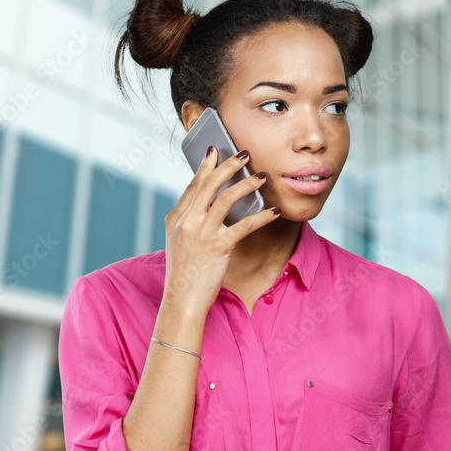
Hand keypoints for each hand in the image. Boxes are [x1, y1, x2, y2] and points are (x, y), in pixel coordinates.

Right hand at [162, 147, 279, 316]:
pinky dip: (262, 216)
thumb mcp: (178, 242)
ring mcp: (202, 233)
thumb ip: (189, 222)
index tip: (215, 151)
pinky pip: (245, 225)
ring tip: (261, 176)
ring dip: (246, 184)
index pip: (193, 186)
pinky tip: (275, 211)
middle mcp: (187, 222)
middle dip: (228, 165)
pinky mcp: (219, 247)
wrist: (182, 299)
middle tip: (244, 153)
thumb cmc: (184, 273)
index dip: (206, 167)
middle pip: (209, 184)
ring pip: (226, 199)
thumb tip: (206, 206)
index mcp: (176, 218)